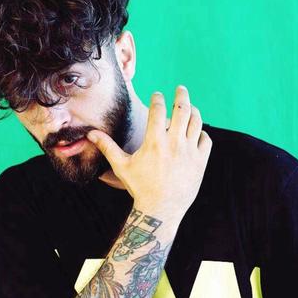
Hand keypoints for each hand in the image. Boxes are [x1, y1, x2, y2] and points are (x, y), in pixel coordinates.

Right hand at [86, 85, 212, 217]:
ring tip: (190, 107)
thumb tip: (90, 134)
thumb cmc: (139, 187)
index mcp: (155, 141)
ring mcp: (189, 151)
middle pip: (182, 108)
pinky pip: (206, 140)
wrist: (161, 209)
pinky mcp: (200, 161)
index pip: (158, 109)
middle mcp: (174, 142)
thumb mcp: (122, 166)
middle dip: (181, 94)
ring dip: (194, 110)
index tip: (157, 95)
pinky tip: (196, 133)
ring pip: (196, 122)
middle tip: (180, 88)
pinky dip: (202, 133)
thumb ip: (108, 147)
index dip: (158, 98)